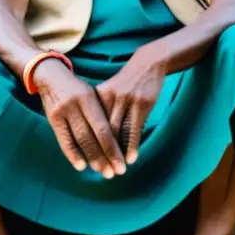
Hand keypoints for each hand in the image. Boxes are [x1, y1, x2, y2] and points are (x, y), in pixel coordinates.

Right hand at [33, 59, 126, 178]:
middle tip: (114, 173)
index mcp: (89, 98)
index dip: (113, 148)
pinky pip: (63, 140)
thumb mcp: (92, 95)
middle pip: (92, 137)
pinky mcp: (52, 119)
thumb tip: (118, 141)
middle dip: (105, 157)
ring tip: (103, 171)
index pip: (103, 128)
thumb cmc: (77, 89)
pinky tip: (81, 166)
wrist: (50, 76)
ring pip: (79, 140)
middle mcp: (76, 105)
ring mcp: (62, 112)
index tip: (122, 164)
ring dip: (92, 159)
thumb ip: (102, 114)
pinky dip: (72, 155)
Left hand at [95, 49, 165, 163]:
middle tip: (101, 171)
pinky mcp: (142, 105)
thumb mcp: (109, 91)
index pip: (89, 125)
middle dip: (101, 154)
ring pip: (117, 133)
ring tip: (116, 170)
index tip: (86, 163)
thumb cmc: (127, 81)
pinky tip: (131, 159)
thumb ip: (100, 109)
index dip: (87, 145)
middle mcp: (109, 99)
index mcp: (97, 95)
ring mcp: (126, 102)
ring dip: (117, 154)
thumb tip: (92, 134)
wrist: (148, 63)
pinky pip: (135, 129)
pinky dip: (132, 145)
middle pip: (101, 132)